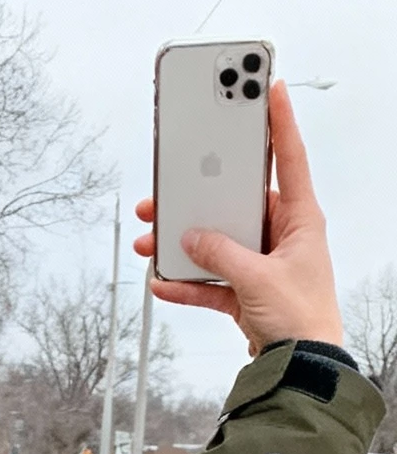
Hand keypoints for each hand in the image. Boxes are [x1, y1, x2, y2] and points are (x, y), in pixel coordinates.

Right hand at [134, 81, 344, 355]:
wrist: (300, 368)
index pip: (288, 157)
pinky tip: (163, 281)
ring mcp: (261, 263)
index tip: (268, 85)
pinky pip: (209, 280)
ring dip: (183, 243)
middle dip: (200, 194)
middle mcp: (281, 234)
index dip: (278, 120)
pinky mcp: (245, 292)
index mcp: (299, 217)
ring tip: (152, 239)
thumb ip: (221, 255)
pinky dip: (186, 282)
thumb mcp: (258, 279)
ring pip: (215, 241)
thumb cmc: (301, 319)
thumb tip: (192, 238)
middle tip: (171, 181)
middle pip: (235, 202)